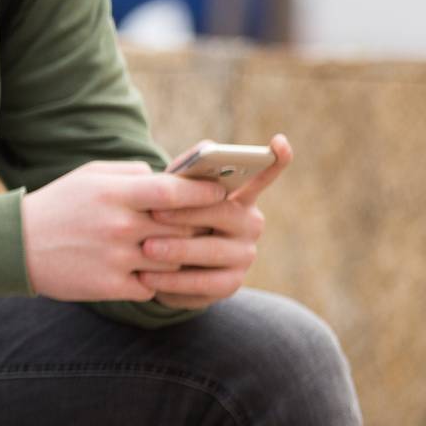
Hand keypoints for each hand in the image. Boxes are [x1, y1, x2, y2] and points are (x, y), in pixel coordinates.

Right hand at [21, 160, 223, 304]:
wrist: (14, 246)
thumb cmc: (57, 205)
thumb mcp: (89, 176)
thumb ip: (133, 174)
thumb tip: (172, 178)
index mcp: (115, 194)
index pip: (175, 192)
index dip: (204, 192)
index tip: (220, 192)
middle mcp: (119, 226)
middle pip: (183, 229)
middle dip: (198, 227)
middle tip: (209, 225)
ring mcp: (116, 259)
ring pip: (174, 261)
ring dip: (180, 257)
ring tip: (178, 251)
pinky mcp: (111, 286)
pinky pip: (153, 287)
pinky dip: (154, 281)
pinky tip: (146, 272)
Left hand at [137, 134, 291, 309]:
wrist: (158, 267)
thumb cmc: (165, 220)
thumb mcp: (167, 198)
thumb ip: (182, 177)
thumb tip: (205, 147)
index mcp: (238, 196)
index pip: (264, 175)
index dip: (275, 160)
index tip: (278, 141)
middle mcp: (250, 224)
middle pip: (225, 214)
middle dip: (188, 213)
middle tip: (154, 214)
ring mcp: (244, 256)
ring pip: (214, 251)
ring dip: (178, 250)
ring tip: (146, 248)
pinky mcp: (230, 284)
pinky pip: (204, 284)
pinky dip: (173, 281)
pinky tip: (147, 276)